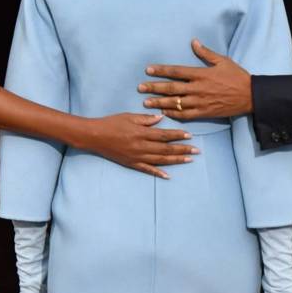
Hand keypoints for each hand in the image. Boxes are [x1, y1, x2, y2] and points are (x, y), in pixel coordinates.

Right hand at [77, 113, 197, 178]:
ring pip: (160, 160)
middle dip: (182, 149)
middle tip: (196, 150)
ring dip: (176, 160)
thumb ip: (146, 119)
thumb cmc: (111, 123)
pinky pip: (147, 169)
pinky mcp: (131, 163)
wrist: (95, 136)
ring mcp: (137, 157)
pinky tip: (168, 175)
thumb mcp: (129, 116)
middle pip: (166, 149)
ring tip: (188, 160)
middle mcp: (141, 146)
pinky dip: (158, 173)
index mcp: (141, 133)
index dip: (178, 135)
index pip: (164, 135)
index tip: (189, 136)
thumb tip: (161, 118)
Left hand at [138, 39, 252, 119]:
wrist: (250, 96)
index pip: (176, 72)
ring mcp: (200, 102)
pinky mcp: (204, 113)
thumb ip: (206, 53)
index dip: (161, 71)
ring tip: (146, 102)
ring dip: (159, 102)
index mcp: (201, 74)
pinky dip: (174, 114)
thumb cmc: (237, 76)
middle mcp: (198, 89)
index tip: (148, 70)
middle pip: (171, 88)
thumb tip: (193, 42)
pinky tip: (164, 113)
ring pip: (175, 103)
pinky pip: (185, 115)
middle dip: (154, 88)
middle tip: (140, 88)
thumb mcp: (223, 61)